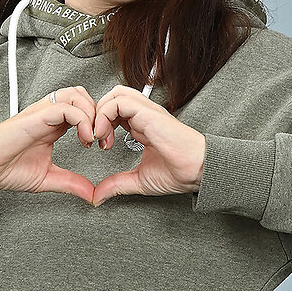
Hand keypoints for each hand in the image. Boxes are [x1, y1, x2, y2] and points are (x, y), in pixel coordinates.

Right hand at [0, 86, 97, 203]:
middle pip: (83, 95)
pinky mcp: (34, 117)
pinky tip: (84, 138)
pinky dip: (81, 119)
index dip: (99, 122)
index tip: (103, 145)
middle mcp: (48, 114)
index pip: (84, 108)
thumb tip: (91, 193)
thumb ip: (70, 183)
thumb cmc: (4, 167)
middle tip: (103, 139)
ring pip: (75, 94)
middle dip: (99, 113)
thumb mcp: (47, 178)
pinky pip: (64, 107)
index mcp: (53, 125)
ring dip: (91, 113)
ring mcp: (41, 113)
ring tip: (93, 137)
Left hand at [91, 85, 205, 206]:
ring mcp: (146, 112)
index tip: (97, 145)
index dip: (100, 123)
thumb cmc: (178, 172)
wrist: (198, 170)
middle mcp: (143, 115)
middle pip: (113, 96)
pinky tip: (104, 135)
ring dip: (100, 112)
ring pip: (115, 93)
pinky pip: (119, 101)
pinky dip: (105, 115)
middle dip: (97, 113)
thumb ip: (116, 185)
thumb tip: (97, 197)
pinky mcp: (147, 113)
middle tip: (94, 137)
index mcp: (142, 125)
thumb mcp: (138, 180)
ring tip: (98, 135)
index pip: (115, 109)